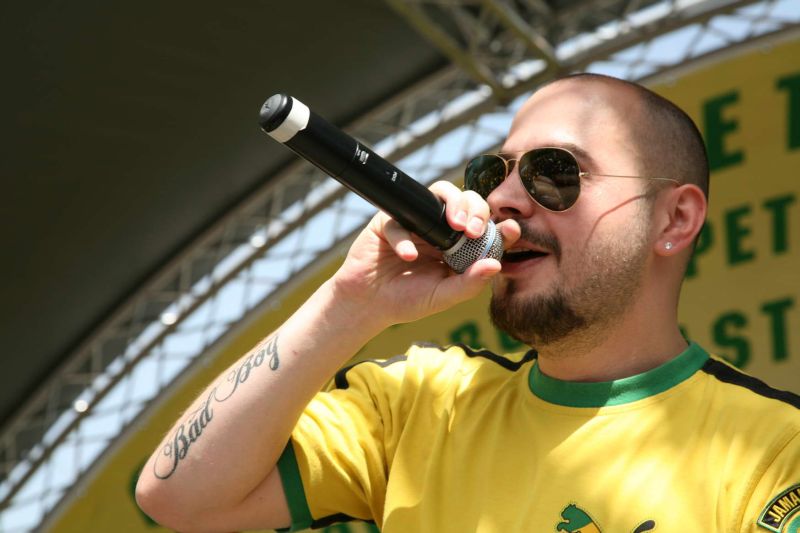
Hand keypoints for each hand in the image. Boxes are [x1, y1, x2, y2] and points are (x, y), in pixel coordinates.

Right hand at [331, 181, 520, 327]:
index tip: (510, 229)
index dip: (499, 225)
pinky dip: (405, 237)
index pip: (485, 227)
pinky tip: (409, 256)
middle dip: (477, 210)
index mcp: (459, 245)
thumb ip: (470, 283)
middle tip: (474, 231)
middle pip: (467, 200)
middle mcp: (440, 227)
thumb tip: (496, 264)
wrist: (368, 304)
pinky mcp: (389, 220)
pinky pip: (401, 219)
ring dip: (453, 205)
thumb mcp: (443, 297)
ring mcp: (416, 220)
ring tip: (456, 227)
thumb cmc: (408, 300)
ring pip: (440, 193)